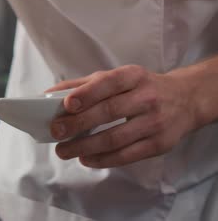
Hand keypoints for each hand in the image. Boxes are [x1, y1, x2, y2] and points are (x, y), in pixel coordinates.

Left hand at [47, 65, 196, 167]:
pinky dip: (103, 159)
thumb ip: (84, 85)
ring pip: (116, 138)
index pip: (109, 83)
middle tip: (55, 132)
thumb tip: (49, 94)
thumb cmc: (141, 88)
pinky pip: (127, 155)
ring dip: (85, 147)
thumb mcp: (118, 77)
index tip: (67, 105)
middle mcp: (147, 97)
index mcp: (134, 76)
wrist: (186, 100)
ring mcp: (155, 122)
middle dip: (78, 124)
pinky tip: (86, 159)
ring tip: (64, 151)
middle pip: (109, 112)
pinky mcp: (160, 144)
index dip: (87, 94)